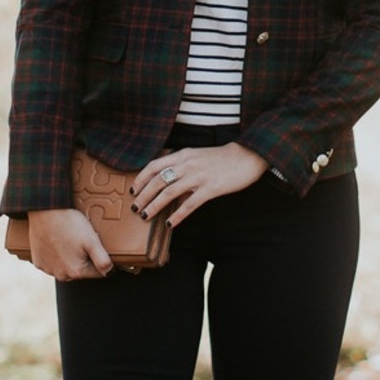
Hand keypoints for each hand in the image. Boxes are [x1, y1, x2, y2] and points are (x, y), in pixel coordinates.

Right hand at [28, 208, 113, 280]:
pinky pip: (51, 262)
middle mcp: (61, 275)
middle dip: (84, 258)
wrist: (45, 211)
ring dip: (69, 257)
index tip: (94, 245)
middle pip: (81, 271)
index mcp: (76, 272)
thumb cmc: (69, 224)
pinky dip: (55, 255)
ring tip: (68, 239)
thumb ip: (103, 260)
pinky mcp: (38, 262)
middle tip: (80, 240)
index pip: (97, 273)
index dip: (100, 258)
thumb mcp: (92, 240)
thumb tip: (109, 273)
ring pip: (65, 267)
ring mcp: (48, 269)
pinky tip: (56, 242)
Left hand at [131, 142, 268, 228]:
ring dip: (155, 206)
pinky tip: (170, 224)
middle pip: (158, 181)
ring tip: (145, 216)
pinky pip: (190, 204)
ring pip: (169, 193)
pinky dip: (177, 215)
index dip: (141, 179)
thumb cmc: (221, 158)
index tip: (133, 190)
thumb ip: (181, 167)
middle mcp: (187, 164)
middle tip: (135, 208)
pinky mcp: (210, 189)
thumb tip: (166, 184)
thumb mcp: (197, 157)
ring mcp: (199, 176)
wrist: (246, 156)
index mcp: (183, 155)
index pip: (154, 165)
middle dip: (143, 195)